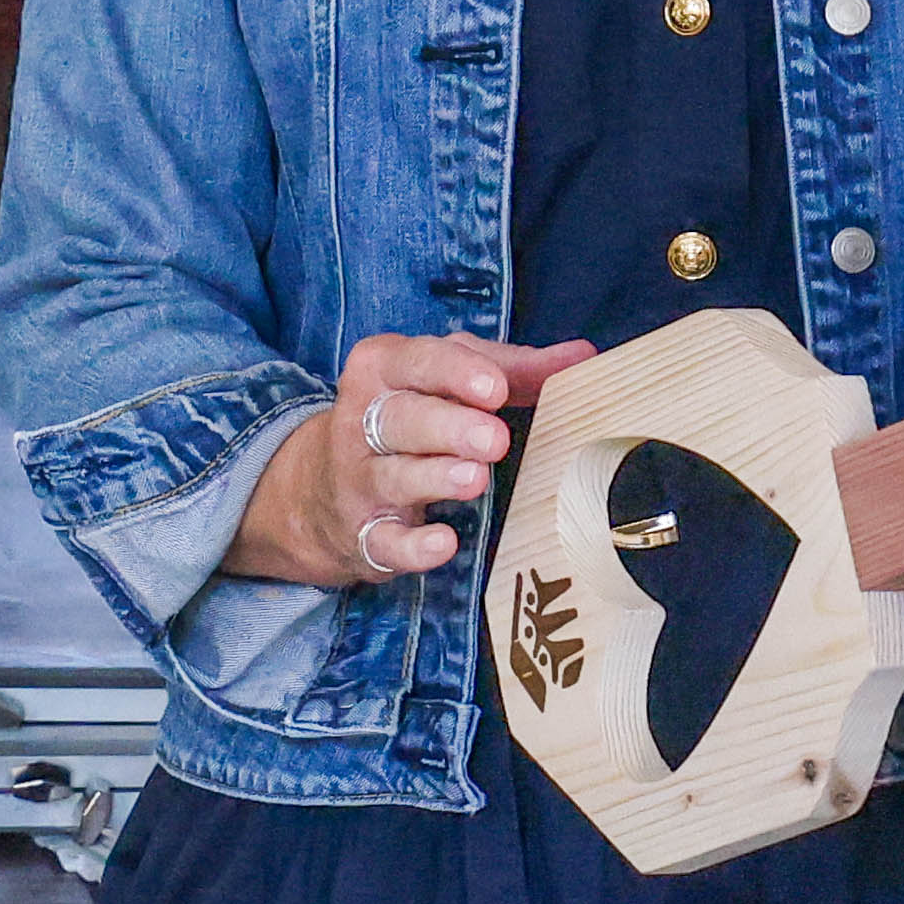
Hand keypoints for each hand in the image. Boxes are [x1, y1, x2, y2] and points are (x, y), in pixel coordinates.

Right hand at [230, 333, 596, 590]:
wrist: (320, 490)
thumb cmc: (409, 418)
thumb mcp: (450, 382)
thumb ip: (514, 369)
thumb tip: (582, 356)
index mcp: (384, 370)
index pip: (416, 361)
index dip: (455, 373)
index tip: (495, 388)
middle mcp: (363, 421)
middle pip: (402, 418)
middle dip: (447, 426)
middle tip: (493, 438)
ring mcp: (360, 480)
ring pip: (393, 476)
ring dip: (434, 477)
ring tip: (475, 479)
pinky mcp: (364, 534)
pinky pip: (384, 542)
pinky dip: (413, 547)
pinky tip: (443, 544)